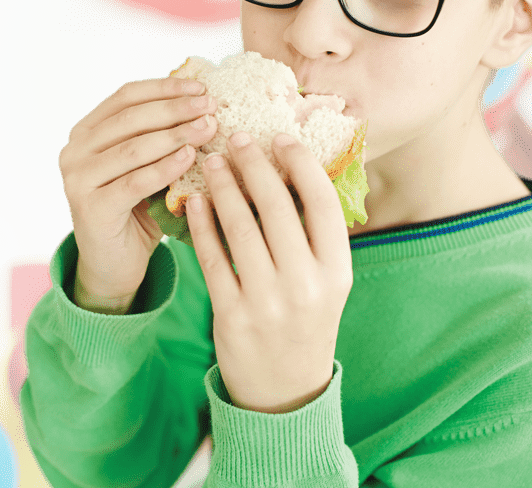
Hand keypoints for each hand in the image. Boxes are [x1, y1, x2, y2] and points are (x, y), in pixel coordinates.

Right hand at [60, 78, 217, 313]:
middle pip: (131, 118)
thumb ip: (160, 136)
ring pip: (134, 147)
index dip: (164, 87)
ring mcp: (78, 180)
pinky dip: (166, 167)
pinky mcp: (91, 208)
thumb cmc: (135, 212)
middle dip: (175, 109)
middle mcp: (74, 151)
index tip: (200, 86)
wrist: (113, 266)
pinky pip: (135, 181)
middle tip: (210, 105)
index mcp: (85, 132)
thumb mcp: (145, 166)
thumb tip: (204, 103)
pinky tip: (191, 157)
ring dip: (176, 134)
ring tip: (209, 128)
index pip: (126, 96)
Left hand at [186, 131, 352, 412]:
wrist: (284, 392)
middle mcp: (305, 285)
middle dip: (254, 165)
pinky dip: (202, 224)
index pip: (322, 202)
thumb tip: (293, 168)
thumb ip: (315, 235)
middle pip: (277, 207)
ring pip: (240, 227)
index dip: (300, 164)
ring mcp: (267, 301)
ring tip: (212, 162)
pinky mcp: (232, 315)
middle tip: (237, 138)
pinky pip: (212, 258)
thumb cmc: (305, 322)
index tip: (280, 138)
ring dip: (224, 187)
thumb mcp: (326, 282)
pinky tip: (195, 201)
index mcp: (337, 271)